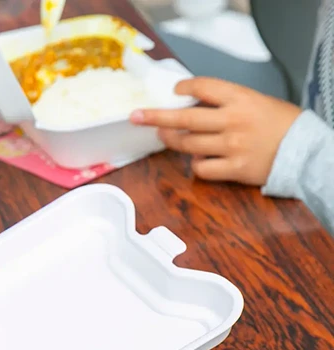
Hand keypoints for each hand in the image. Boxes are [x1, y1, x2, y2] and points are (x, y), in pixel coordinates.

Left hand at [130, 77, 301, 185]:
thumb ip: (225, 102)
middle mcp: (234, 121)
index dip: (183, 88)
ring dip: (171, 140)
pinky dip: (195, 164)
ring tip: (164, 136)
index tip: (174, 91)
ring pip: (188, 145)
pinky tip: (198, 159)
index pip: (203, 87)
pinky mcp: (234, 169)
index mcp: (241, 99)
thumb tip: (190, 104)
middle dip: (156, 117)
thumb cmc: (280, 123)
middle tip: (137, 116)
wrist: (304, 150)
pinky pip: (201, 168)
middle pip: (185, 120)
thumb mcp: (255, 101)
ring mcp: (232, 147)